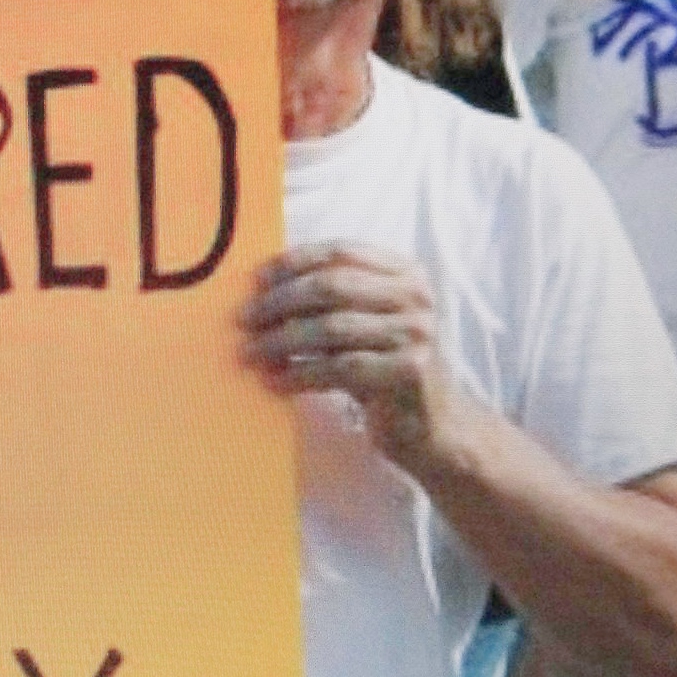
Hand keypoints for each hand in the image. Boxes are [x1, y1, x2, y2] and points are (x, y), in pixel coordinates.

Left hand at [239, 241, 474, 474]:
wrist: (433, 424)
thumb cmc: (384, 367)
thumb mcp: (364, 323)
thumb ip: (330, 300)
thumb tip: (260, 290)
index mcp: (405, 273)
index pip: (341, 252)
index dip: (293, 262)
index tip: (255, 280)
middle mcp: (416, 297)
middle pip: (332, 286)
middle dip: (280, 302)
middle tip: (243, 320)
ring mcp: (417, 333)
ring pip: (332, 328)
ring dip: (281, 341)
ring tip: (249, 353)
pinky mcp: (409, 371)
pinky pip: (340, 369)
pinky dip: (300, 375)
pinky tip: (274, 381)